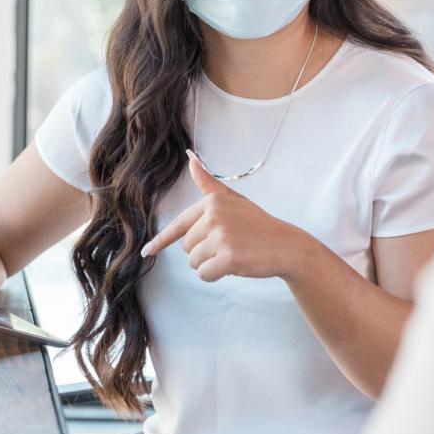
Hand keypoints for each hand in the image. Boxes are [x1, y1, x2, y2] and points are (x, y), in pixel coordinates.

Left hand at [139, 149, 315, 281]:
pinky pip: (205, 274)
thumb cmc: (256, 224)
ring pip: (194, 262)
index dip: (161, 241)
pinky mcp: (228, 257)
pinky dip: (216, 275)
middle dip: (203, 251)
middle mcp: (213, 216)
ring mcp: (221, 237)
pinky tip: (235, 265)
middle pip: (186, 247)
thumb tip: (190, 158)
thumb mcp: (232, 199)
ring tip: (233, 253)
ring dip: (210, 264)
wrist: (286, 245)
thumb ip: (208, 183)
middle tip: (228, 244)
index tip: (147, 252)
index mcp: (211, 202)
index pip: (179, 225)